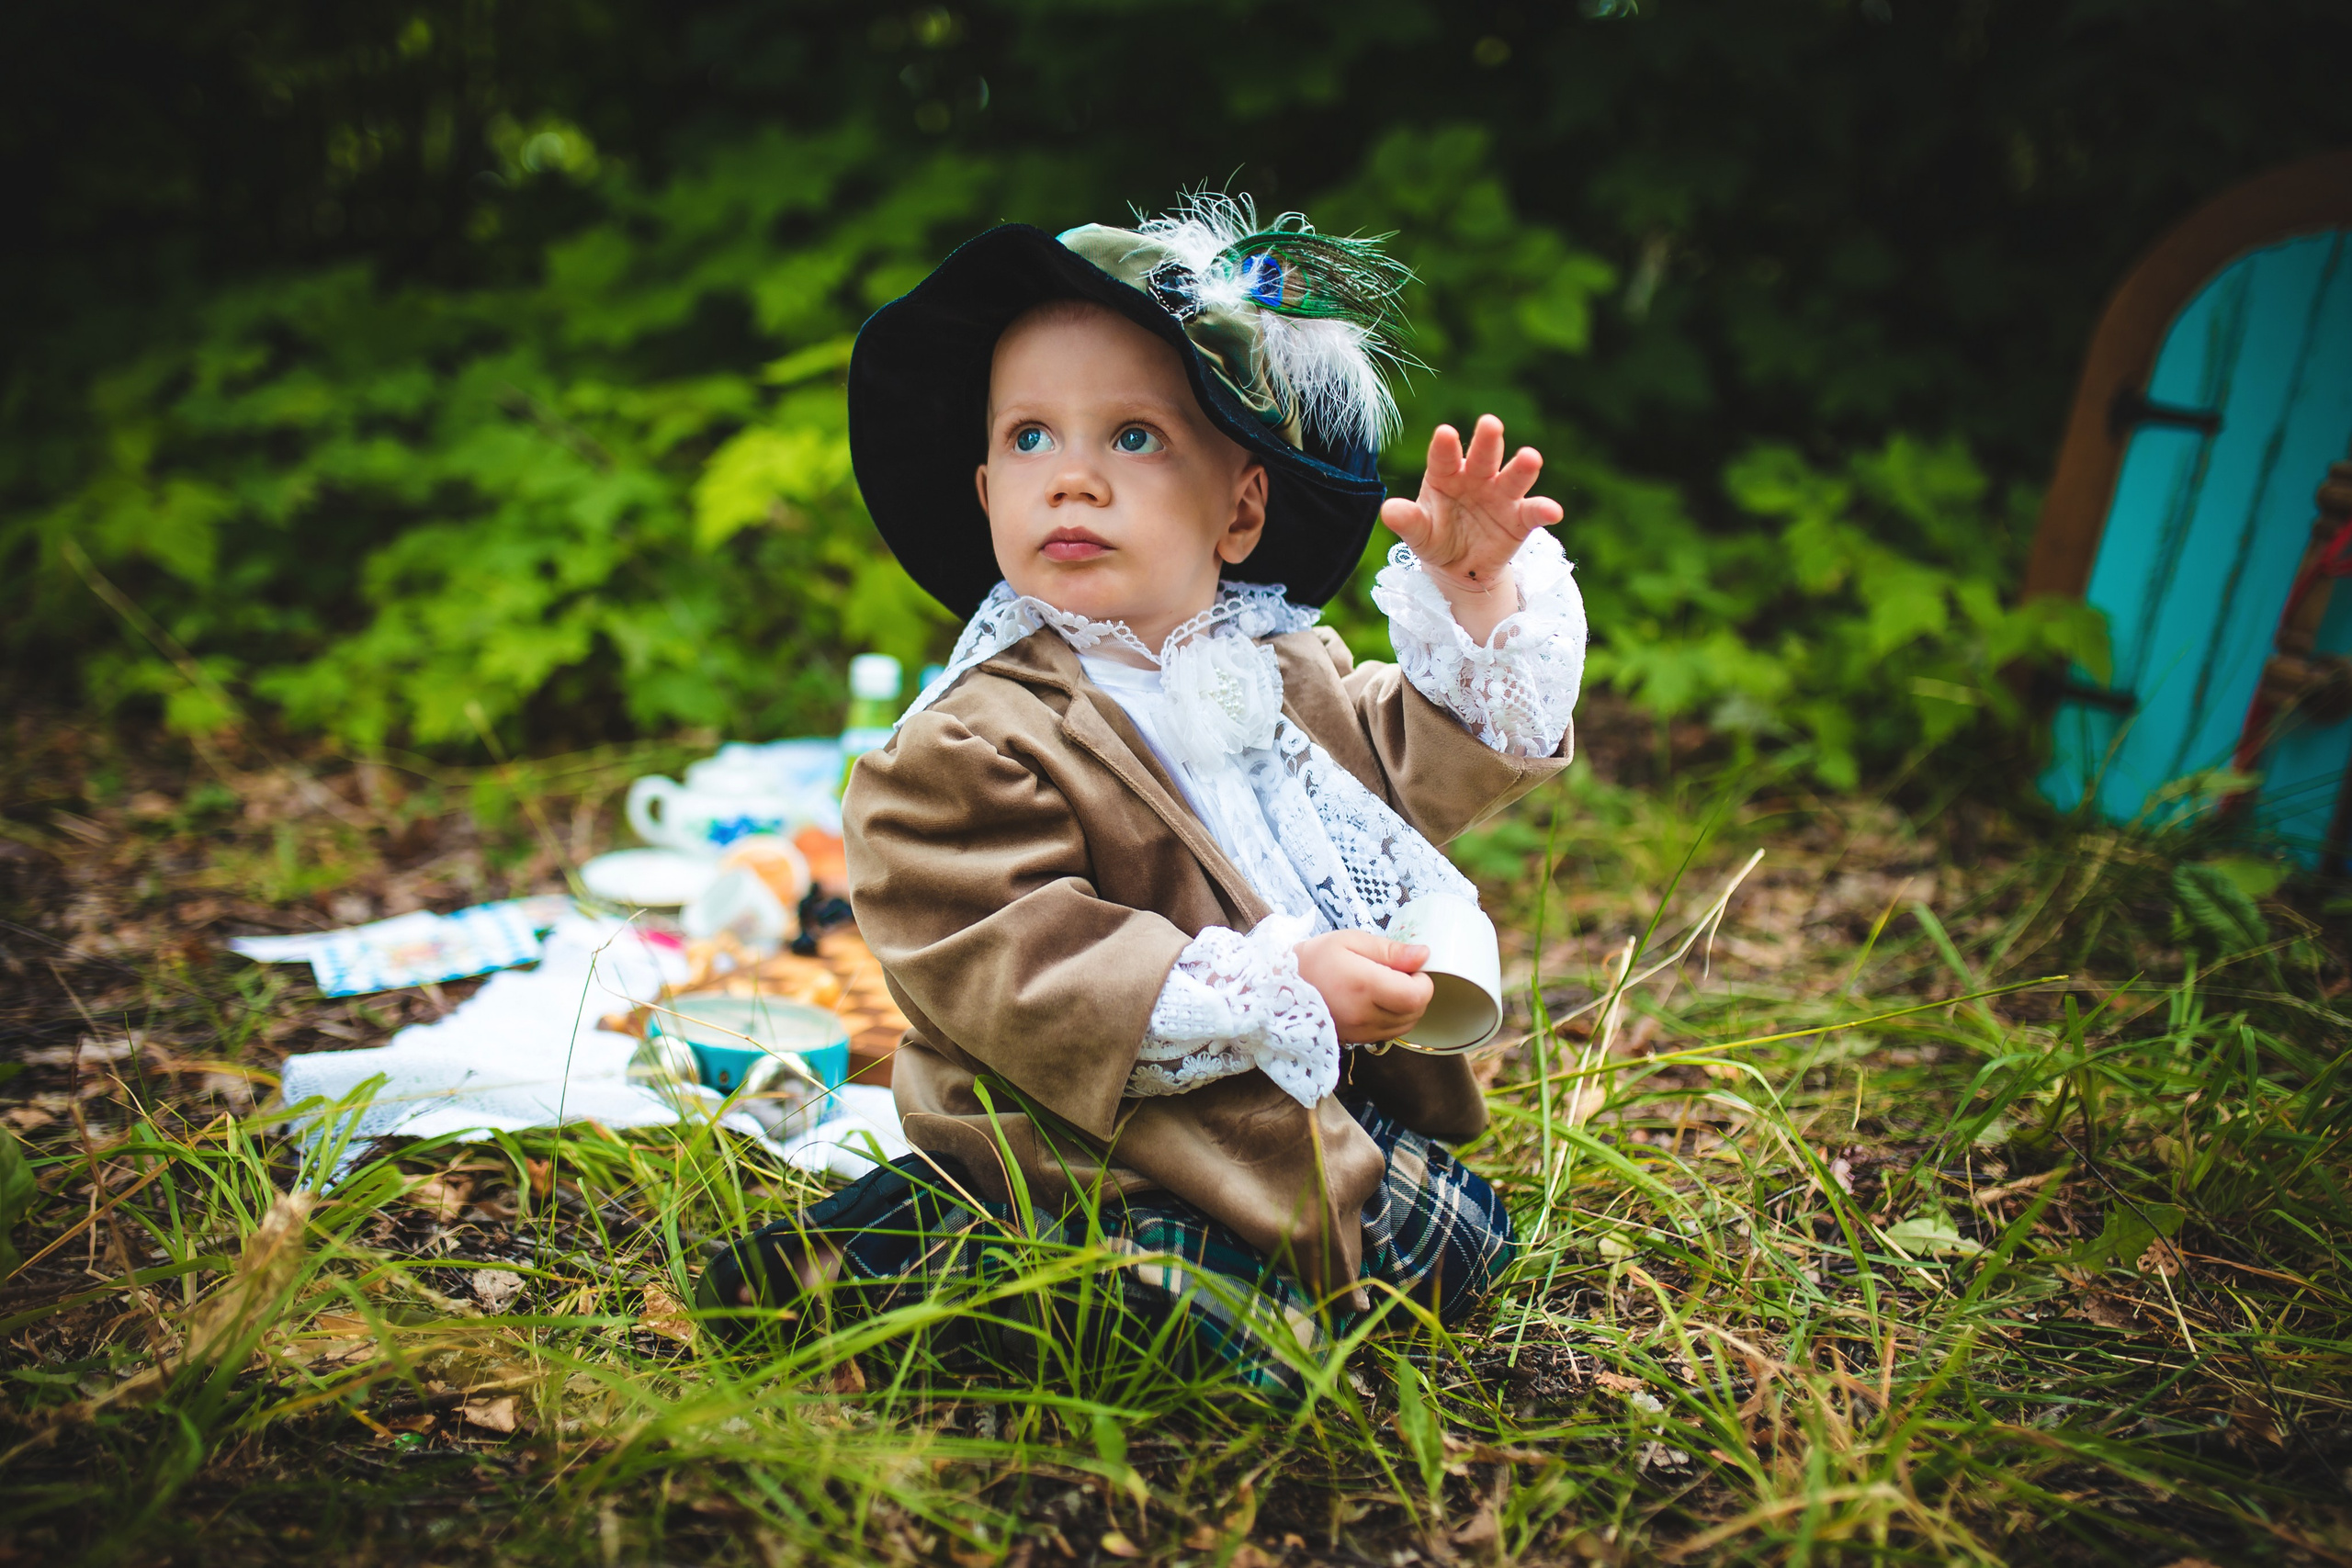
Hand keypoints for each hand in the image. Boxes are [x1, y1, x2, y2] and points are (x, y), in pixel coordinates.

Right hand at [1294, 930, 1432, 1044]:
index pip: (1417, 996)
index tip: (1411, 967)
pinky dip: (1394, 1018)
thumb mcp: (1350, 941)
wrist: (1280, 987)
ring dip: (1407, 1007)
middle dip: (1417, 992)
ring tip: (1386, 987)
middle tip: (1398, 974)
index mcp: (1365, 986)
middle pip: (1415, 1013)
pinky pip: (1390, 1033)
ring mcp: (1360, 1032)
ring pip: (1406, 1026)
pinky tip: (1378, 1001)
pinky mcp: (1356, 1040)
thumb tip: (1424, 955)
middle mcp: (1364, 1015)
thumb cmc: (1316, 959)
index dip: (1423, 981)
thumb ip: (1390, 950)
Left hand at [1380, 414, 1563, 643]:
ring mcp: (1500, 495)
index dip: (1445, 446)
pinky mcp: (1520, 518)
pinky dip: (1544, 510)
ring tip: (1530, 457)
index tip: (1445, 433)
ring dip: (1522, 467)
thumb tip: (1388, 510)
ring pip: (1512, 477)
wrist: (1459, 567)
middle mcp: (1476, 478)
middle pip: (1483, 456)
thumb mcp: (1419, 534)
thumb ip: (1407, 521)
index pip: (1444, 457)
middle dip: (1487, 440)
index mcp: (1446, 475)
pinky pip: (1533, 511)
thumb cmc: (1436, 538)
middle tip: (1491, 424)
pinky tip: (1553, 512)